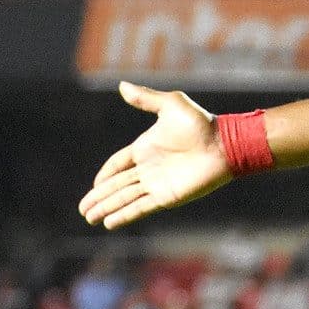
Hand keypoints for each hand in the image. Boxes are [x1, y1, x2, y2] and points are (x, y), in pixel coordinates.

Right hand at [78, 82, 230, 229]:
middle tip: (83, 210)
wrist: (225, 144)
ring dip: (106, 208)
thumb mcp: (171, 105)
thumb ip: (146, 99)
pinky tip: (110, 223)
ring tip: (90, 218)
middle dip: (99, 197)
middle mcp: (149, 168)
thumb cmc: (202, 124)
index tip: (94, 186)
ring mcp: (157, 183)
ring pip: (124, 198)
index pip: (118, 165)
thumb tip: (122, 85)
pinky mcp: (167, 196)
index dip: (105, 175)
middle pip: (117, 185)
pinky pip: (140, 207)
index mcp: (145, 148)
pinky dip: (125, 215)